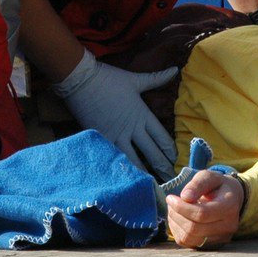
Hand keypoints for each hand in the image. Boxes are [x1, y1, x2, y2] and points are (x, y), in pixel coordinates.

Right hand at [53, 50, 177, 176]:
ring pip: (135, 161)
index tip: (176, 161)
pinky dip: (122, 170)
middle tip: (172, 181)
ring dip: (145, 174)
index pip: (162, 138)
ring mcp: (116, 136)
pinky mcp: (101, 140)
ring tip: (153, 187)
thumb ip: (157, 78)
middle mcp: (132, 129)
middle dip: (163, 168)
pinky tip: (127, 181)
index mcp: (143, 115)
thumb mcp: (135, 80)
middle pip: (152, 153)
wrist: (81, 80)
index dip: (170, 151)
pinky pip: (114, 159)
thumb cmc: (109, 79)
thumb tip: (175, 69)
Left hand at [166, 169, 243, 247]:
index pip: (202, 214)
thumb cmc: (218, 186)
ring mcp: (220, 238)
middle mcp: (228, 226)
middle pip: (194, 228)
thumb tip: (185, 197)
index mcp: (229, 207)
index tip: (170, 197)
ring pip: (189, 238)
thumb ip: (197, 184)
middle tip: (170, 202)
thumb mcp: (209, 177)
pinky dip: (177, 231)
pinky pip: (188, 242)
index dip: (182, 207)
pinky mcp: (211, 245)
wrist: (232, 199)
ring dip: (175, 223)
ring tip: (173, 210)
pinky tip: (178, 218)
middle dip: (176, 215)